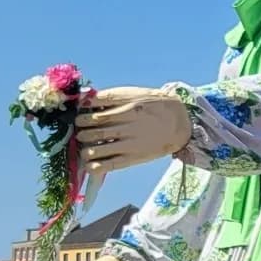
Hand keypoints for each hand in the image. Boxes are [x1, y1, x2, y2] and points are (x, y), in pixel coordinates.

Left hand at [77, 87, 191, 171]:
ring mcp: (129, 142)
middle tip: (80, 130)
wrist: (180, 124)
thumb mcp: (135, 94)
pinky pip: (108, 164)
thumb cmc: (154, 106)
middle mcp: (127, 124)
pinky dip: (94, 166)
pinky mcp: (132, 158)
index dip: (82, 111)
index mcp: (126, 105)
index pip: (94, 107)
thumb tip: (86, 99)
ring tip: (84, 147)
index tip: (80, 113)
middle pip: (92, 127)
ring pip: (96, 147)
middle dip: (81, 129)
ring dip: (84, 148)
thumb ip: (112, 97)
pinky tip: (89, 164)